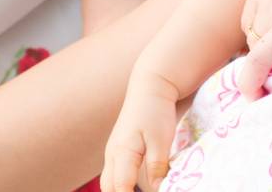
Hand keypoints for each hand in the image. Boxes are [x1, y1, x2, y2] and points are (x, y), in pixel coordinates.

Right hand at [101, 71, 179, 191]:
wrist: (150, 88)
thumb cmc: (156, 112)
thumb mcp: (161, 139)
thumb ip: (157, 166)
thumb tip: (157, 189)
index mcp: (122, 153)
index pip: (120, 188)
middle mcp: (112, 155)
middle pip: (110, 188)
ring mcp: (113, 153)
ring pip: (111, 182)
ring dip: (123, 190)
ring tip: (141, 189)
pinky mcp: (118, 151)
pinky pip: (117, 174)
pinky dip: (125, 183)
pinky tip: (140, 183)